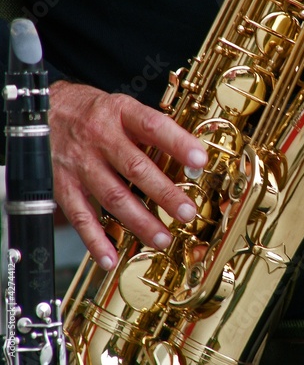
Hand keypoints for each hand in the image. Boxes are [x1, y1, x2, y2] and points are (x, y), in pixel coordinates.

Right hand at [49, 81, 206, 269]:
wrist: (41, 113)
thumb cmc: (92, 113)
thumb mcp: (122, 108)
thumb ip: (151, 132)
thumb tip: (189, 158)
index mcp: (120, 113)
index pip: (152, 126)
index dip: (177, 143)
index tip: (200, 160)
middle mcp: (100, 137)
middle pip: (136, 168)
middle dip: (164, 194)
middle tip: (187, 212)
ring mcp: (80, 163)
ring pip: (113, 196)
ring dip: (140, 222)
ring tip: (163, 238)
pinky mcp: (62, 185)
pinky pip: (80, 216)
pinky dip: (95, 240)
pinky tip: (111, 257)